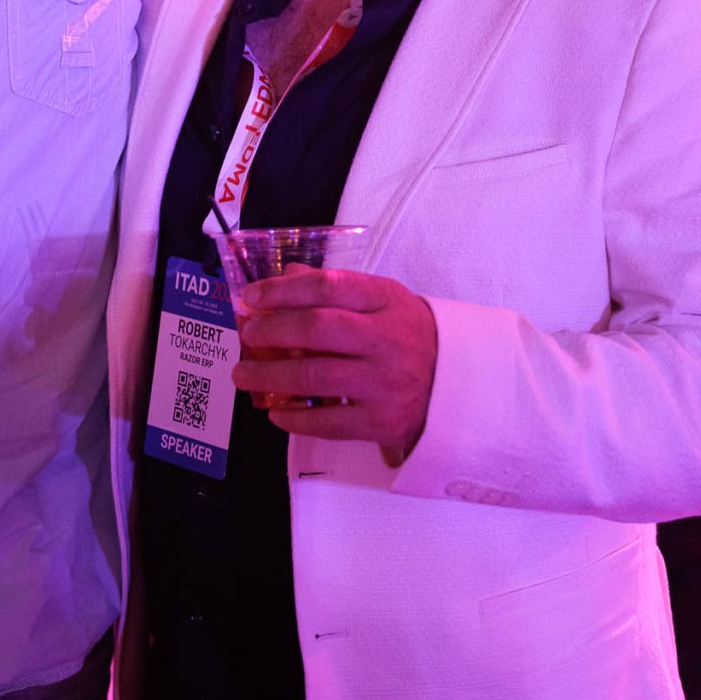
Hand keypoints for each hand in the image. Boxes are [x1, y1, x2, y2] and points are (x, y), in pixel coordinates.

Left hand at [233, 267, 438, 462]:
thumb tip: (284, 277)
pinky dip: (295, 418)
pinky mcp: (382, 421)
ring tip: (244, 375)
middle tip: (247, 334)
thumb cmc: (408, 336)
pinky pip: (328, 422)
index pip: (327, 287)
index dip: (282, 290)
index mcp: (386, 301)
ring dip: (269, 376)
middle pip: (317, 329)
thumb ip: (334, 288)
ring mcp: (384, 382)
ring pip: (314, 377)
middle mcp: (386, 339)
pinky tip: (276, 411)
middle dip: (272, 330)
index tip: (252, 297)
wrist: (456, 384)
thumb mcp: (382, 301)